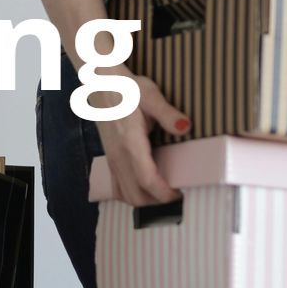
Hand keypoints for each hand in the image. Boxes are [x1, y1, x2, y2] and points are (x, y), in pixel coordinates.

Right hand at [93, 73, 190, 206]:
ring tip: (165, 192)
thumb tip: (185, 127)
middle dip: (158, 202)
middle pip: (136, 196)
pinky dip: (133, 195)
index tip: (181, 193)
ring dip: (146, 200)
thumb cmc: (127, 88)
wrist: (101, 85)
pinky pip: (119, 188)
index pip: (147, 181)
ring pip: (126, 195)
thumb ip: (168, 113)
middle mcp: (118, 156)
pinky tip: (147, 189)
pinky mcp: (110, 159)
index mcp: (130, 143)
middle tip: (178, 194)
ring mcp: (112, 160)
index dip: (164, 194)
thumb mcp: (151, 96)